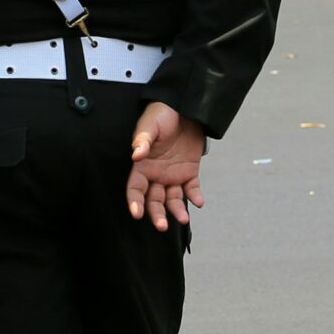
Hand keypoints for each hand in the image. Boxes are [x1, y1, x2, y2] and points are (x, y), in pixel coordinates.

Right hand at [125, 101, 204, 230]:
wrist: (185, 108)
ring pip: (172, 199)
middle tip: (161, 226)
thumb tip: (136, 155)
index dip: (134, 202)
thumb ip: (143, 140)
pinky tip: (198, 202)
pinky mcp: (190, 171)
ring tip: (183, 218)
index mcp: (143, 166)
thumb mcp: (150, 125)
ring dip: (176, 210)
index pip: (135, 189)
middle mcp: (156, 174)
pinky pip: (192, 188)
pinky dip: (195, 197)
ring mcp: (173, 175)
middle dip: (156, 214)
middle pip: (153, 200)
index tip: (136, 213)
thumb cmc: (162, 114)